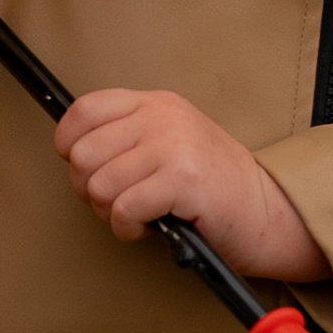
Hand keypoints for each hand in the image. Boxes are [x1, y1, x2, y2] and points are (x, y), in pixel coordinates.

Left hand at [56, 86, 326, 281]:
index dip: (68, 143)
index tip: (78, 166)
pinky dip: (127, 228)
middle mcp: (163, 118)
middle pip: (84, 153)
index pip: (85, 109)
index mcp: (156, 104)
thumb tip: (72, 154)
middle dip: (88, 189)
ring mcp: (173, 146)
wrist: (264, 211)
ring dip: (109, 213)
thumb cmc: (211, 186)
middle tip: (114, 201)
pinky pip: (123, 208)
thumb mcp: (169, 143)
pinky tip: (147, 228)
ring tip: (135, 216)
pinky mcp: (182, 180)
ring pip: (100, 184)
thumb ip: (127, 139)